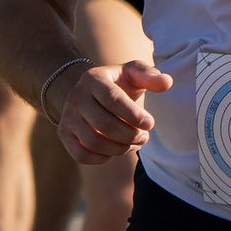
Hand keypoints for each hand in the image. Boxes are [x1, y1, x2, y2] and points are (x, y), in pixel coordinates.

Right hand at [56, 60, 171, 165]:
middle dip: (129, 135)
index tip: (150, 124)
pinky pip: (81, 155)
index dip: (133, 115)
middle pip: (103, 124)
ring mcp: (67, 117)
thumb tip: (166, 83)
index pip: (112, 100)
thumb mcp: (135, 72)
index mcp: (92, 78)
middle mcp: (75, 97)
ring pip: (92, 142)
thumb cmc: (120, 82)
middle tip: (144, 137)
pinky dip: (102, 158)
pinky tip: (117, 151)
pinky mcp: (64, 134)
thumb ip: (151, 75)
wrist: (94, 92)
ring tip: (135, 144)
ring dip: (119, 148)